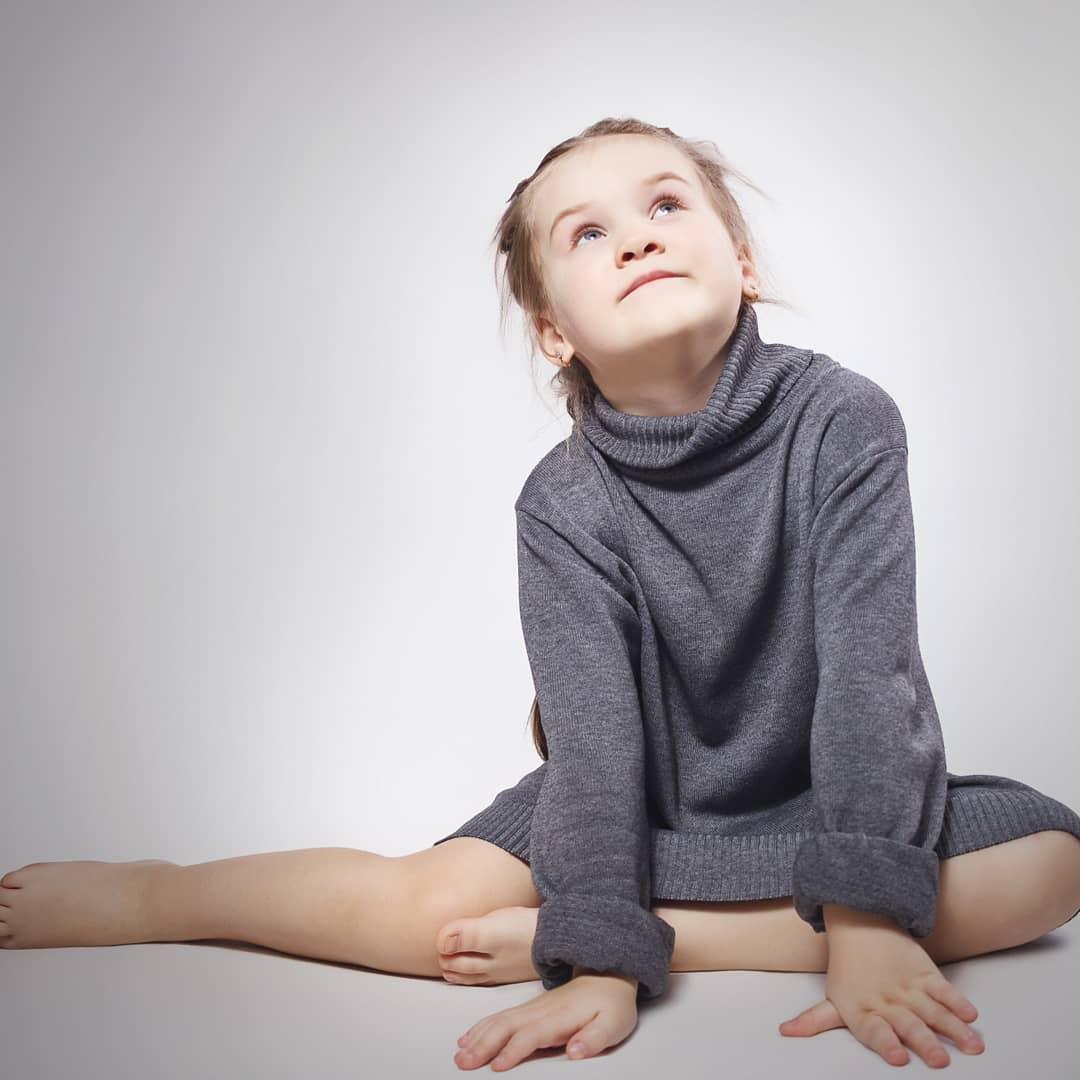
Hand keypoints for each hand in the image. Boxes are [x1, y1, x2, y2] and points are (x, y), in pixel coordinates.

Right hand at [453, 969, 638, 1070]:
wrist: (609, 974)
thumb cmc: (612, 1004)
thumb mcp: (614, 1024)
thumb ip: (594, 1038)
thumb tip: (575, 1051)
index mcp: (559, 1016)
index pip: (531, 1035)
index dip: (513, 1051)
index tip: (496, 1066)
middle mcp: (541, 1011)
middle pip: (507, 1026)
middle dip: (484, 1044)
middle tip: (463, 1063)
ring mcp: (533, 1008)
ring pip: (500, 1021)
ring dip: (478, 1036)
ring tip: (460, 1053)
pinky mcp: (531, 1009)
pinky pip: (501, 1017)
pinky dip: (482, 1027)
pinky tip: (470, 1036)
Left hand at [779, 920, 985, 1067]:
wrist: (861, 924)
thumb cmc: (848, 971)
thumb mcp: (832, 998)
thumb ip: (814, 1021)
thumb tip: (784, 1032)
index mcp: (863, 1011)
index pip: (874, 1031)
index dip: (886, 1044)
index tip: (898, 1058)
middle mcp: (887, 1001)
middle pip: (908, 1025)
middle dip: (925, 1043)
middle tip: (940, 1060)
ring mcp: (909, 988)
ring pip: (934, 1011)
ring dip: (954, 1029)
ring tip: (972, 1045)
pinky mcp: (926, 974)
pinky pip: (944, 988)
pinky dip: (958, 1000)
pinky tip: (971, 1014)